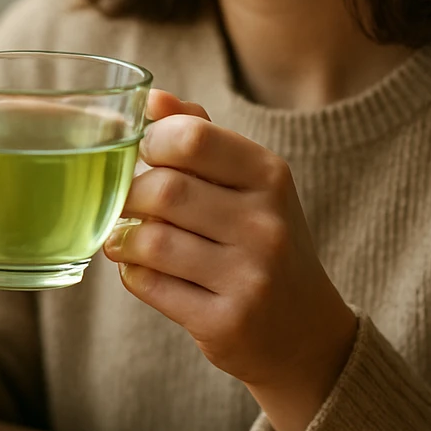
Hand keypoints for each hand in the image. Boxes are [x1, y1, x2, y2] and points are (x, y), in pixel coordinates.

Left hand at [102, 91, 357, 430]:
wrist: (305, 332)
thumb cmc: (263, 241)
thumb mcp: (249, 184)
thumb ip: (201, 136)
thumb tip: (153, 98)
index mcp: (270, 177)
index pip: (192, 137)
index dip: (151, 142)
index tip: (145, 157)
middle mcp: (267, 224)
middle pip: (163, 190)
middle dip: (130, 196)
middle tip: (127, 204)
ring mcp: (250, 276)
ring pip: (151, 241)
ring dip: (124, 238)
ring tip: (127, 238)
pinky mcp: (226, 323)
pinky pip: (150, 285)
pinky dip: (132, 274)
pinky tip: (142, 270)